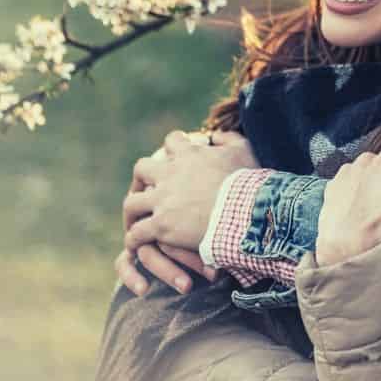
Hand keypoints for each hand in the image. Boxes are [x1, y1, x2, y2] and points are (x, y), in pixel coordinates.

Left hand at [116, 129, 255, 295]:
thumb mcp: (243, 151)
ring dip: (133, 210)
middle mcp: (170, 175)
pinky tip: (135, 244)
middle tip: (148, 189)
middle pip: (141, 169)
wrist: (244, 213)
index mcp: (188, 155)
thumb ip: (228, 138)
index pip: (171, 142)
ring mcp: (163, 201)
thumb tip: (216, 135)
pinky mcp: (161, 226)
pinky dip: (134, 238)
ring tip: (135, 220)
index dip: (172, 148)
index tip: (176, 157)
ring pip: (132, 203)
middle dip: (142, 178)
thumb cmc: (247, 182)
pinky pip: (137, 233)